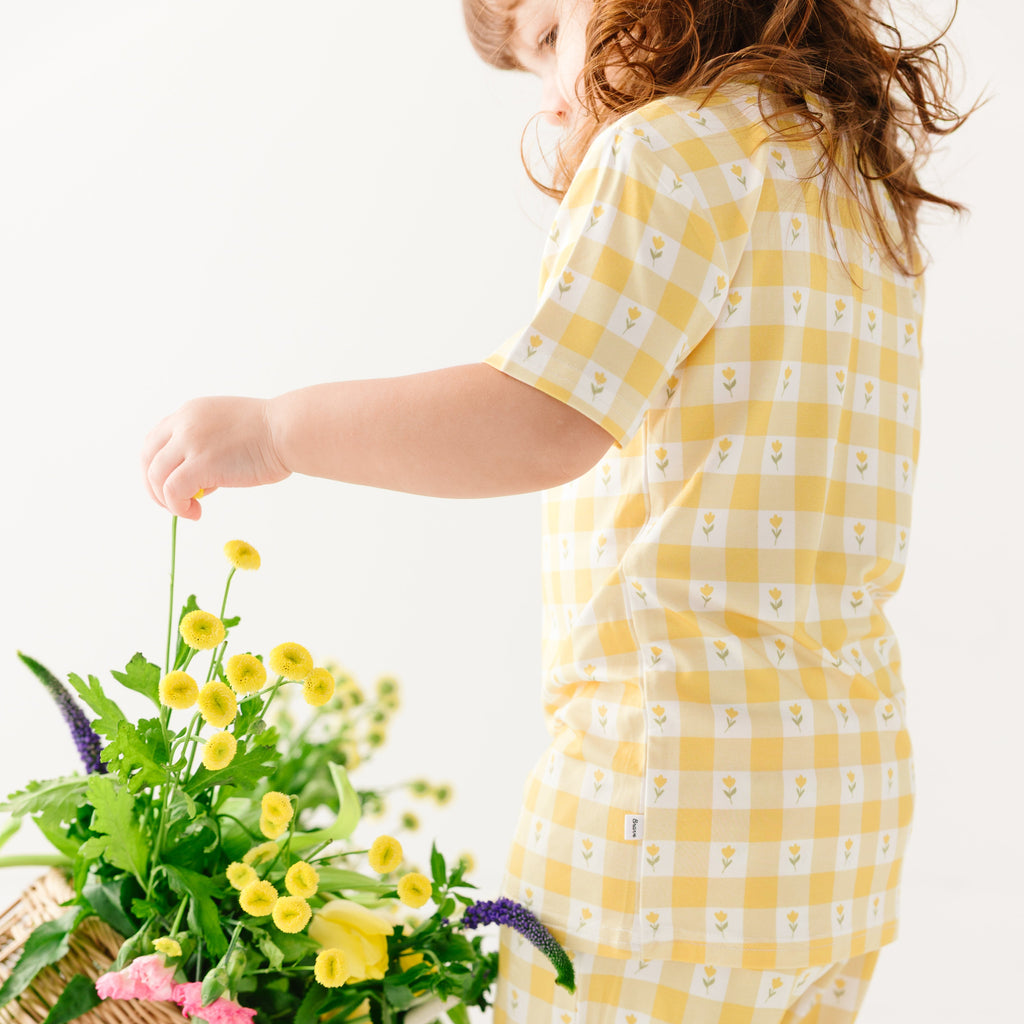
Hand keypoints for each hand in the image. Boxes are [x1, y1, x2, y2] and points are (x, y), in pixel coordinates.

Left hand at [141, 396, 290, 518]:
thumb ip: (208, 449)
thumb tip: (202, 483)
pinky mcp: (200, 464)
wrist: (288, 431)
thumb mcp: (229, 431)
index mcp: (191, 412)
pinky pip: (173, 491)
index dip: (158, 465)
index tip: (170, 482)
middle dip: (153, 484)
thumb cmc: (272, 434)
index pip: (157, 439)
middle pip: (148, 457)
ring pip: (156, 476)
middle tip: (171, 503)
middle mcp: (185, 423)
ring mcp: (190, 442)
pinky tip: (196, 513)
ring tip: (188, 510)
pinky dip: (179, 507)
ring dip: (166, 500)